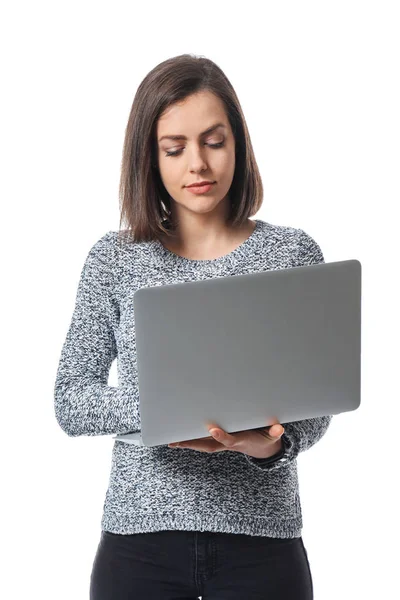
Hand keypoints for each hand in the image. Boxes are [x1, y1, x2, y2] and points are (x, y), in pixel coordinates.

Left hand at [167, 423, 284, 458]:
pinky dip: (189, 441)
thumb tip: (279, 428)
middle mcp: (228, 444)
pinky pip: (202, 442)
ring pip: (202, 445)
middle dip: (194, 443)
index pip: (229, 439)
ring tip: (171, 440)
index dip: (221, 436)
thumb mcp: (272, 435)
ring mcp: (222, 444)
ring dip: (187, 443)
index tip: (213, 429)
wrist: (263, 448)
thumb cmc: (264, 437)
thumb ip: (274, 432)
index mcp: (240, 441)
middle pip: (208, 446)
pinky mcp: (218, 442)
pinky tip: (176, 440)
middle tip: (177, 440)